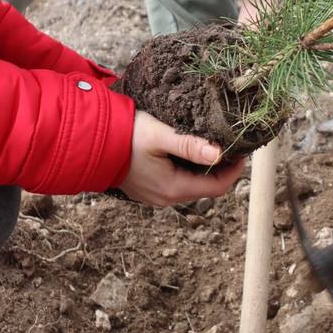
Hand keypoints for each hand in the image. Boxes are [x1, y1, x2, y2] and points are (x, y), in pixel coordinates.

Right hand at [119, 112, 244, 206]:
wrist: (89, 144)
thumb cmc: (125, 136)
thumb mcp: (160, 135)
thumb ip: (189, 145)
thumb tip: (219, 154)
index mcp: (173, 188)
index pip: (217, 187)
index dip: (234, 171)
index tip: (243, 150)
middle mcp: (166, 197)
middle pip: (207, 187)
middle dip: (222, 168)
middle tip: (231, 144)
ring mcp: (157, 195)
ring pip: (193, 185)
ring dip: (206, 168)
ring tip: (214, 144)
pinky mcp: (149, 188)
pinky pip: (179, 182)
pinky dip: (191, 169)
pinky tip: (192, 150)